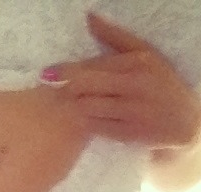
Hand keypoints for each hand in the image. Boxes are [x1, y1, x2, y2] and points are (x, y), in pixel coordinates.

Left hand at [52, 12, 200, 149]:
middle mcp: (135, 85)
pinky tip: (81, 119)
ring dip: (73, 106)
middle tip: (52, 92)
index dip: (65, 71)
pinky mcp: (129, 134)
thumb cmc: (159, 84)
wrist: (184, 122)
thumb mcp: (144, 55)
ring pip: (87, 107)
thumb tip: (89, 18)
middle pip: (86, 86)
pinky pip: (95, 127)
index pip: (92, 65)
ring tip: (66, 105)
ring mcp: (133, 111)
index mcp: (137, 62)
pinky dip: (84, 122)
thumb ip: (115, 37)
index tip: (46, 74)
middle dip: (66, 89)